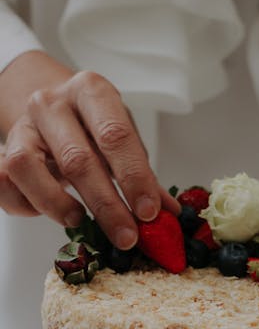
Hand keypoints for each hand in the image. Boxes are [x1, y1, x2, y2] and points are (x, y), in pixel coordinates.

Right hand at [0, 54, 178, 247]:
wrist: (52, 105)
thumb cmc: (93, 126)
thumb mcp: (123, 140)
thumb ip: (145, 177)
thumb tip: (171, 217)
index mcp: (92, 92)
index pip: (115, 135)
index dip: (134, 178)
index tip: (149, 212)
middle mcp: (53, 103)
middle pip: (77, 159)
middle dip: (106, 205)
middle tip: (127, 236)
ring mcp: (24, 126)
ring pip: (28, 168)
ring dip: (56, 204)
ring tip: (79, 222)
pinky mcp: (5, 149)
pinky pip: (4, 182)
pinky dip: (26, 205)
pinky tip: (52, 214)